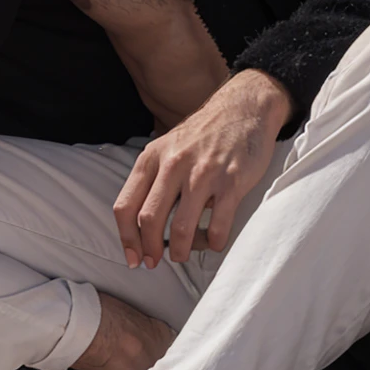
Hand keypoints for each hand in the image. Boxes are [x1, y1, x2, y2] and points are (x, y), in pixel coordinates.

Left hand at [113, 70, 294, 268]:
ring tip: (182, 255)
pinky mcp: (232, 181)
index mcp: (151, 159)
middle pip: (149, 220)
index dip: (126, 239)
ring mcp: (203, 174)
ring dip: (180, 251)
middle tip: (157, 261)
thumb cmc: (203, 135)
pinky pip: (218, 226)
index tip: (134, 258)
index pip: (125, 206)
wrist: (243, 108)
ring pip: (181, 228)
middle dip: (150, 249)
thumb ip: (153, 180)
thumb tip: (141, 226)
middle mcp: (173, 165)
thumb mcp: (167, 148)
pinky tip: (214, 241)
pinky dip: (214, 242)